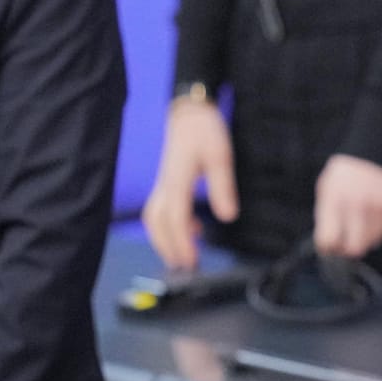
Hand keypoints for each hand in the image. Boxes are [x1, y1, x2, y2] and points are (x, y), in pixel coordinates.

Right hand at [140, 96, 237, 271]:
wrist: (189, 113)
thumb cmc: (204, 131)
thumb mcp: (221, 156)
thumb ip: (222, 187)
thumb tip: (227, 216)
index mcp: (176, 180)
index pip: (175, 218)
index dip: (181, 242)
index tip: (191, 261)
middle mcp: (164, 185)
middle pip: (158, 224)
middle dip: (169, 248)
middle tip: (187, 267)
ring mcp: (162, 185)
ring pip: (154, 219)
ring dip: (166, 240)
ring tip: (185, 256)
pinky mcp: (165, 184)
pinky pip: (160, 211)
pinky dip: (170, 227)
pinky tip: (192, 230)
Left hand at [312, 154, 381, 258]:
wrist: (374, 152)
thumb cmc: (344, 175)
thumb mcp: (326, 190)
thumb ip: (326, 219)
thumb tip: (330, 248)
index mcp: (335, 199)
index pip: (328, 241)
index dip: (328, 247)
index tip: (329, 245)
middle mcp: (359, 205)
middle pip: (355, 249)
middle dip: (349, 247)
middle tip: (346, 239)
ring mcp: (380, 207)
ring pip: (373, 242)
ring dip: (366, 236)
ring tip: (362, 217)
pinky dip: (380, 227)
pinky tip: (375, 211)